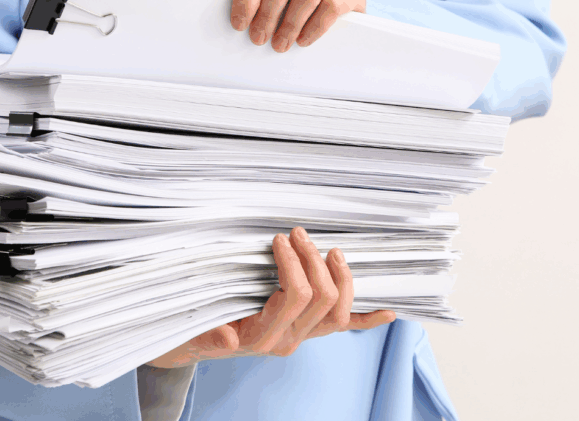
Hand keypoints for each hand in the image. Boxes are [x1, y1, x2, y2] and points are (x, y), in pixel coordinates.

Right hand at [146, 227, 394, 368]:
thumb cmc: (191, 332)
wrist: (191, 344)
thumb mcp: (192, 333)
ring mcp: (300, 336)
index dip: (293, 265)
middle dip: (314, 261)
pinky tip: (387, 313)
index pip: (294, 297)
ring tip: (331, 251)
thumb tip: (228, 336)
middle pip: (322, 300)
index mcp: (263, 336)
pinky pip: (340, 328)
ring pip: (338, 312)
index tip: (279, 240)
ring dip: (341, 278)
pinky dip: (366, 321)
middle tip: (297, 234)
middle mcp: (287, 339)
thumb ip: (210, 336)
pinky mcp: (304, 331)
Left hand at [230, 0, 365, 52]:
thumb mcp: (274, 11)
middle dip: (267, 13)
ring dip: (290, 23)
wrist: (342, 24)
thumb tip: (240, 26)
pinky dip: (314, 26)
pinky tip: (304, 40)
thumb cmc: (297, 19)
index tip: (239, 24)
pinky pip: (332, 4)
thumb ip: (258, 10)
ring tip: (281, 45)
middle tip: (259, 39)